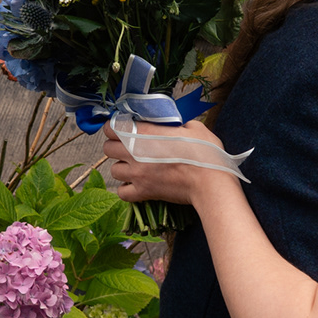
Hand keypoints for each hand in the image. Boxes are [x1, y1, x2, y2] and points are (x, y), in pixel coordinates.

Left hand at [100, 119, 235, 204]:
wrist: (210, 182)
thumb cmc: (205, 152)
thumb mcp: (193, 127)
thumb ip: (175, 124)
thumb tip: (171, 126)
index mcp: (144, 133)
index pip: (111, 127)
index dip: (114, 128)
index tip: (122, 129)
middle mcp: (134, 152)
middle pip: (107, 148)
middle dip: (116, 146)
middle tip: (128, 148)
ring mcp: (137, 174)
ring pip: (113, 170)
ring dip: (122, 167)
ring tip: (134, 167)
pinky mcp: (143, 192)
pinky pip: (122, 192)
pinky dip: (126, 189)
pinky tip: (136, 184)